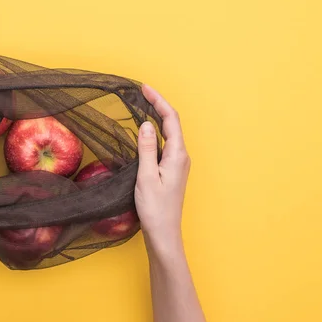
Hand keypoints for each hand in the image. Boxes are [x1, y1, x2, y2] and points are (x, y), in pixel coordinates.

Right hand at [135, 84, 190, 258]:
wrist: (164, 232)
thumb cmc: (155, 208)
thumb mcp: (146, 176)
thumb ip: (146, 149)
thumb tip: (146, 124)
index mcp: (177, 155)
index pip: (170, 120)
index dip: (158, 101)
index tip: (144, 88)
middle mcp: (181, 157)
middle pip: (171, 124)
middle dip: (157, 106)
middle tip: (141, 93)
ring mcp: (177, 164)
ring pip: (168, 134)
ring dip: (156, 118)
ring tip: (142, 107)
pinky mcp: (171, 171)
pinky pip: (165, 144)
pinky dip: (155, 133)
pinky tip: (144, 133)